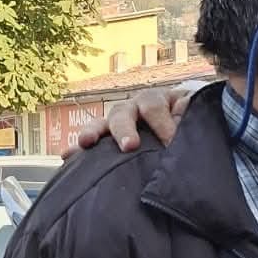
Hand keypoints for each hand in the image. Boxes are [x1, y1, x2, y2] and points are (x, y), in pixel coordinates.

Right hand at [68, 83, 201, 155]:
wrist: (179, 125)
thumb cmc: (185, 123)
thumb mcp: (191, 116)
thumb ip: (189, 118)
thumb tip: (187, 120)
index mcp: (155, 100)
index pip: (154, 107)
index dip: (163, 124)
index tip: (171, 142)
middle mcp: (132, 108)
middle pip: (123, 113)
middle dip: (125, 129)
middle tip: (129, 146)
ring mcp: (116, 122)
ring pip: (102, 123)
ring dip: (93, 132)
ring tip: (85, 144)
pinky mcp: (106, 137)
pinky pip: (90, 142)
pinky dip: (78, 149)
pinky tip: (67, 157)